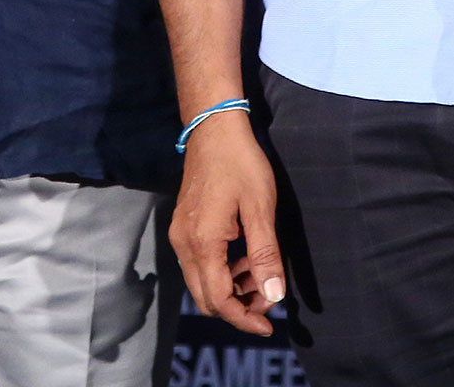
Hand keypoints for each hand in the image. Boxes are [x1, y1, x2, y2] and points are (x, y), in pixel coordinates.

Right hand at [169, 111, 285, 334]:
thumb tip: (273, 296)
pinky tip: (244, 259)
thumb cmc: (241, 163)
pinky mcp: (183, 225)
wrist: (213, 127)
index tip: (270, 326)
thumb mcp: (260, 208)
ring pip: (200, 282)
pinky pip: (198, 264)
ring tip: (261, 277)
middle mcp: (184, 243)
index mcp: (203, 242)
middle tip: (269, 300)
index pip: (219, 299)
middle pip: (205, 297)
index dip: (244, 319)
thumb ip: (265, 255)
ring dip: (230, 290)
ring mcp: (180, 233)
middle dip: (237, 307)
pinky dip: (221, 272)